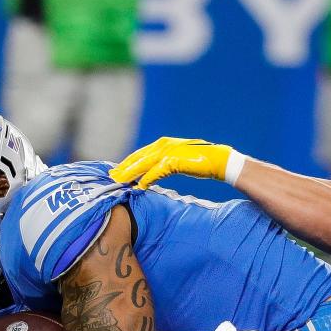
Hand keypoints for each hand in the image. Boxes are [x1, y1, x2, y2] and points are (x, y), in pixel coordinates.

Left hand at [110, 137, 237, 189]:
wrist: (219, 160)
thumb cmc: (201, 162)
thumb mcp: (179, 161)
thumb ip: (165, 164)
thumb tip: (154, 174)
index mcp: (163, 144)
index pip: (140, 154)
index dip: (127, 163)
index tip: (117, 171)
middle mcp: (163, 145)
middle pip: (138, 158)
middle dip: (123, 168)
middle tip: (111, 177)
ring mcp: (169, 152)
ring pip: (143, 164)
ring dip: (130, 173)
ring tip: (119, 182)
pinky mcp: (175, 161)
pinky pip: (157, 172)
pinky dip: (147, 179)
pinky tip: (139, 186)